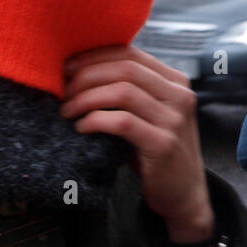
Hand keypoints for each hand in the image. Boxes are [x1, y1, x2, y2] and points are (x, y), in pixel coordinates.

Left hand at [60, 46, 213, 242]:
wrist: (183, 193)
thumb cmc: (157, 150)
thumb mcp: (151, 113)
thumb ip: (132, 90)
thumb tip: (81, 69)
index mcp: (176, 81)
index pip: (130, 53)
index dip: (94, 57)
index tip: (67, 67)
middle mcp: (180, 95)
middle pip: (125, 69)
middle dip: (86, 77)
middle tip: (63, 92)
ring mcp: (174, 119)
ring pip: (122, 92)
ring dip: (86, 98)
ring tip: (68, 111)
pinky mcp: (163, 144)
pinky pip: (122, 122)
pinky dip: (95, 120)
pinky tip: (82, 127)